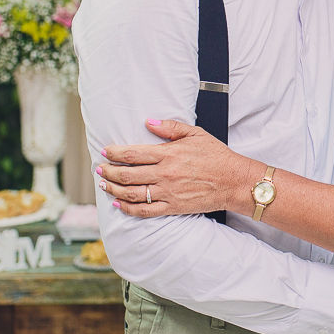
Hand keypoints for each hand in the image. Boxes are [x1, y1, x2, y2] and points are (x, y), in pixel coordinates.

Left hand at [97, 119, 258, 216]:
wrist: (234, 181)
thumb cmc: (216, 156)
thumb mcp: (196, 134)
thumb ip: (170, 127)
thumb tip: (149, 122)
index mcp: (168, 154)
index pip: (133, 153)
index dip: (114, 153)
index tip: (105, 151)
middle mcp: (165, 174)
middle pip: (126, 174)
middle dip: (108, 171)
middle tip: (99, 168)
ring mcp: (168, 192)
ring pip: (132, 193)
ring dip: (113, 189)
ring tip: (104, 184)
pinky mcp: (172, 207)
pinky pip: (145, 210)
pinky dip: (128, 209)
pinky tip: (119, 204)